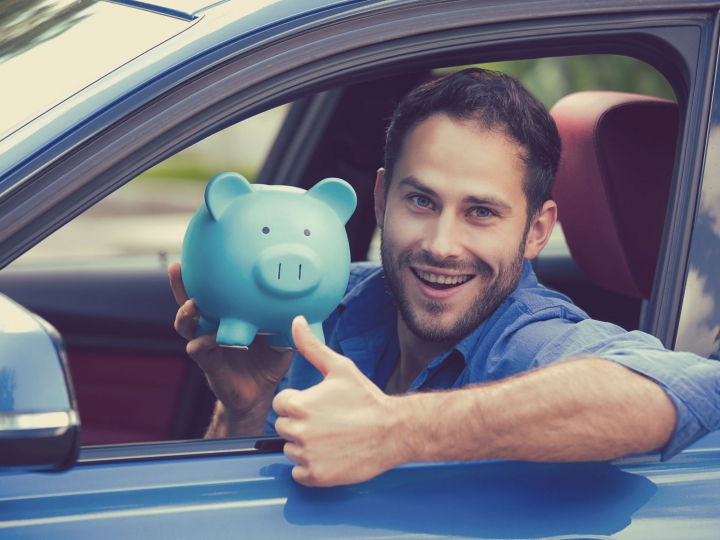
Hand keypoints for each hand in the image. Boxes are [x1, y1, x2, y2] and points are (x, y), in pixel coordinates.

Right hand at [169, 262, 292, 435]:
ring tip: (191, 304)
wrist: (260, 395)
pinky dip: (201, 342)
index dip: (201, 276)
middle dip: (181, 285)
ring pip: (187, 326)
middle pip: (189, 302)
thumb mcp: (281, 338)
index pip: (210, 292)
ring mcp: (208, 345)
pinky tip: (206, 338)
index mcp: (226, 318)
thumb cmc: (269, 363)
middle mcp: (212, 328)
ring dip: (186, 314)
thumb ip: (288, 322)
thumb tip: (309, 305)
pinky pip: (199, 350)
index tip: (196, 255)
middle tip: (177, 268)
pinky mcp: (209, 364)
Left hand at [273, 316, 409, 486]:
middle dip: (301, 424)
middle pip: (284, 427)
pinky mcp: (316, 476)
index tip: (318, 406)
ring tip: (331, 438)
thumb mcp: (340, 368)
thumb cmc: (367, 399)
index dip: (298, 403)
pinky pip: (299, 473)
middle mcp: (299, 431)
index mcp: (299, 404)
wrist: (393, 431)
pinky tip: (330, 455)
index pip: (280, 404)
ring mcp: (307, 455)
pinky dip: (310, 468)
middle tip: (328, 422)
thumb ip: (312, 346)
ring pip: (291, 450)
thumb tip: (296, 322)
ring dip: (306, 446)